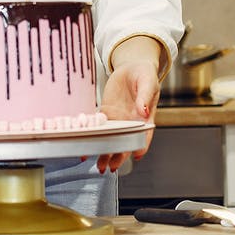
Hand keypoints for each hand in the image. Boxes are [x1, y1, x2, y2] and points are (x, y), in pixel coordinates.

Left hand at [94, 58, 160, 173]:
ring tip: (97, 165)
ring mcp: (118, 118)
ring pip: (111, 139)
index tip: (135, 156)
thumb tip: (144, 110)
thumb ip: (146, 96)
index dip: (140, 147)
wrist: (132, 67)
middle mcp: (131, 121)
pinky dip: (92, 135)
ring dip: (104, 151)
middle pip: (125, 143)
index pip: (144, 136)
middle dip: (118, 156)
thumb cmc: (144, 75)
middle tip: (110, 167)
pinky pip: (99, 125)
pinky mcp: (106, 112)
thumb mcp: (148, 82)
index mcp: (145, 117)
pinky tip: (85, 143)